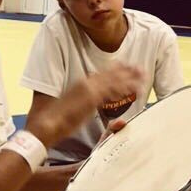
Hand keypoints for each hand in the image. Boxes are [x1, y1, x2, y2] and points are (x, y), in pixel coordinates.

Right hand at [27, 65, 143, 147]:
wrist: (48, 123)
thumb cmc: (60, 120)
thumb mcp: (79, 110)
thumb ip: (91, 105)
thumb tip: (98, 106)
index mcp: (82, 84)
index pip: (103, 73)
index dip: (117, 70)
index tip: (128, 67)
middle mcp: (86, 83)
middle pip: (111, 74)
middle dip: (127, 70)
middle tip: (140, 68)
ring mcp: (88, 90)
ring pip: (113, 80)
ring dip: (129, 77)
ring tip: (142, 76)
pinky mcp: (91, 99)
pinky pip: (111, 91)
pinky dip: (123, 88)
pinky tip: (133, 89)